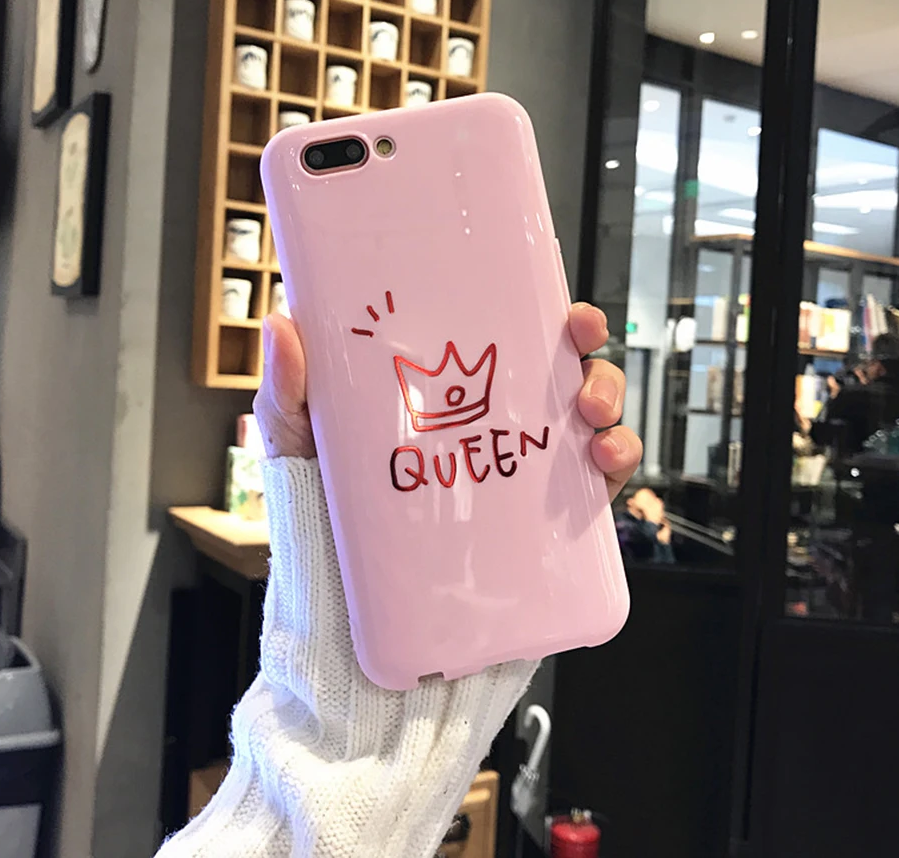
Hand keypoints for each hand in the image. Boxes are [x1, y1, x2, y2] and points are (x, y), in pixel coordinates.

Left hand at [255, 302, 642, 500]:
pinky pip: (595, 484)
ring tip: (591, 413)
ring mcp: (522, 465)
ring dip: (606, 397)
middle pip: (559, 368)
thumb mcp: (300, 439)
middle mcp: (494, 418)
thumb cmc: (325, 506)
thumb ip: (290, 388)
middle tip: (580, 343)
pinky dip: (615, 463)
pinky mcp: (543, 518)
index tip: (560, 304)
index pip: (505, 335)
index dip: (542, 311)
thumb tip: (283, 324)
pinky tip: (604, 460)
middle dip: (587, 348)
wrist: (348, 595)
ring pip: (588, 415)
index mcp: (449, 388)